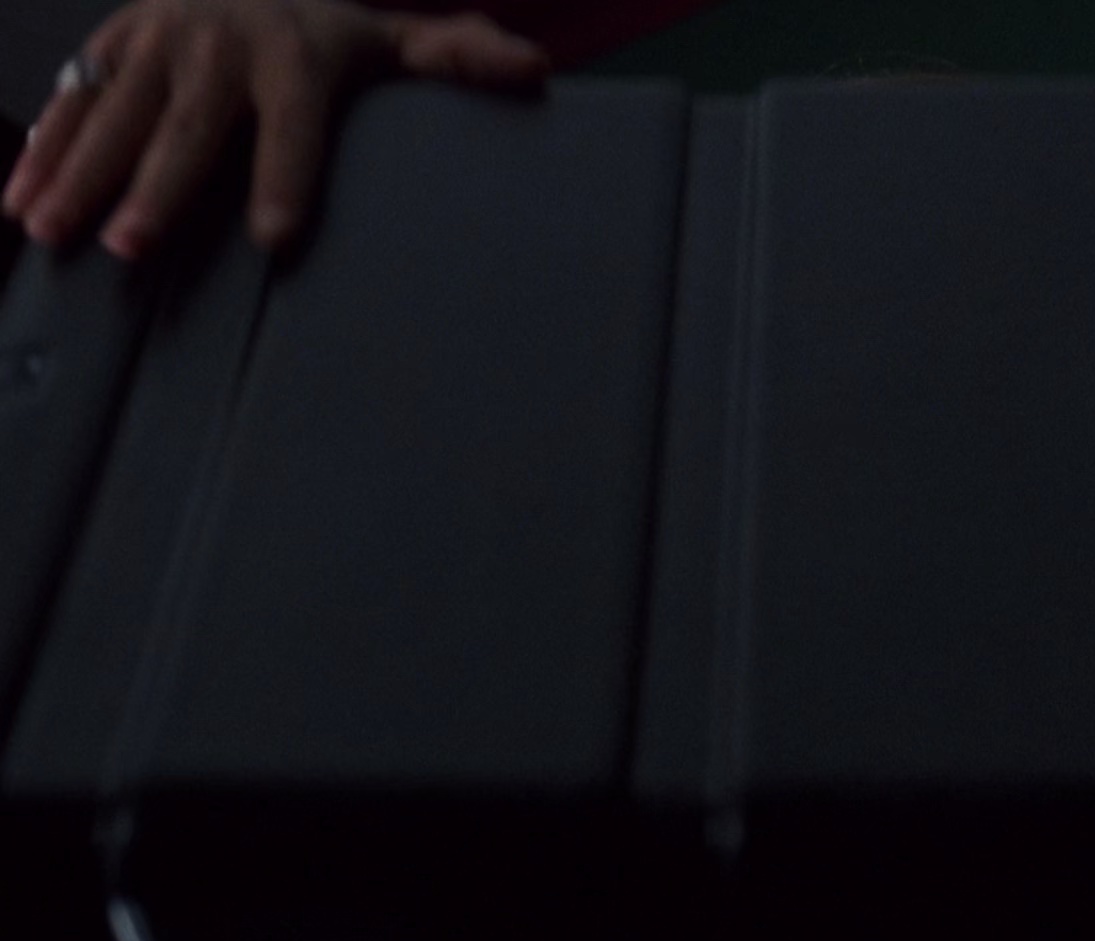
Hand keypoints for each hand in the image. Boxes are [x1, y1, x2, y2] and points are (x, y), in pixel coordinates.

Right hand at [1, 0, 550, 260]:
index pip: (293, 124)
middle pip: (188, 126)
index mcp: (295, 56)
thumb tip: (534, 69)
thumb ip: (459, 58)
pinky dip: (40, 150)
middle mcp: (220, 45)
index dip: (285, 178)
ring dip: (80, 172)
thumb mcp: (393, 40)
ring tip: (53, 229)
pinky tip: (17, 203)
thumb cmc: (325, 31)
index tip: (276, 237)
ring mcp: (157, 42)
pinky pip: (71, 101)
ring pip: (113, 113)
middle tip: (135, 245)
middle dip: (158, 186)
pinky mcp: (111, 45)